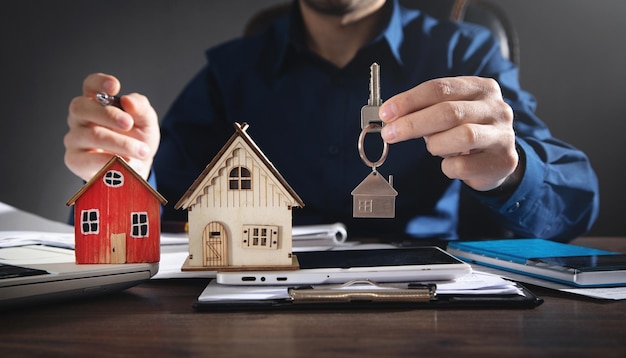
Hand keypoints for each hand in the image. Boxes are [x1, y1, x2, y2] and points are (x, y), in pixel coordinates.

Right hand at [64, 73, 159, 180]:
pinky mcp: (75, 159)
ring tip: (141, 150)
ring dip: (121, 143)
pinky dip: (112, 161)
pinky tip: (128, 163)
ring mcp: (75, 138)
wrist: (138, 167)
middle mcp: (80, 117)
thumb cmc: (138, 139)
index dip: (99, 82)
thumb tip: (128, 101)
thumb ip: (141, 108)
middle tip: (129, 123)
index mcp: (96, 101)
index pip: (90, 85)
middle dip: (108, 114)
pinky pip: (89, 159)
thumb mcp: (146, 122)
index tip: (115, 86)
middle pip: (82, 107)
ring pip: (92, 135)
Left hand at [379, 76, 518, 191]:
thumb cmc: (465, 131)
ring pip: (462, 136)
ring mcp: (503, 134)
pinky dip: (448, 167)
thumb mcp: (447, 114)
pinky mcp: (504, 160)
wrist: (497, 160)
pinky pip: (465, 166)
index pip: (440, 88)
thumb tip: (390, 117)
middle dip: (413, 123)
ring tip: (432, 148)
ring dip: (436, 145)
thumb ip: (423, 111)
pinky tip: (449, 164)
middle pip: (449, 111)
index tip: (386, 113)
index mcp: (480, 88)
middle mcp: (496, 107)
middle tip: (389, 134)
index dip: (409, 100)